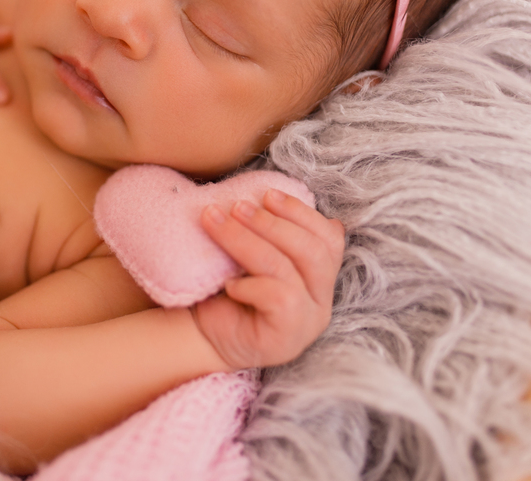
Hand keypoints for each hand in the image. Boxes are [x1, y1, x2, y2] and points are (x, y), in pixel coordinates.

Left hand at [191, 188, 344, 369]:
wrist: (200, 336)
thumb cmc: (226, 290)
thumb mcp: (249, 256)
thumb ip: (267, 232)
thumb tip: (266, 191)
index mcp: (318, 277)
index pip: (330, 239)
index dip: (301, 212)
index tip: (267, 193)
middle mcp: (321, 301)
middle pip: (312, 252)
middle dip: (272, 223)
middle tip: (237, 206)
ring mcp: (307, 323)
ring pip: (287, 270)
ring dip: (248, 241)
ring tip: (216, 222)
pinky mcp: (286, 339)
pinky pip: (279, 299)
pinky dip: (250, 285)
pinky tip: (229, 284)